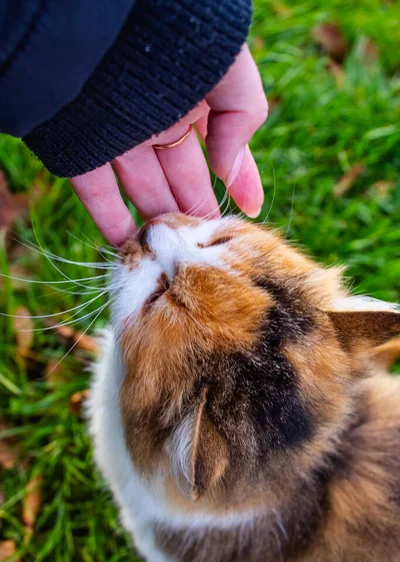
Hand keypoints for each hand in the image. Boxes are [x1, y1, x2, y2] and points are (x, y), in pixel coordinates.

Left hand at [70, 44, 267, 245]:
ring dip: (157, 223)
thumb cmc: (179, 34)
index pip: (221, 149)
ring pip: (141, 189)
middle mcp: (158, 118)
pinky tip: (126, 247)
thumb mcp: (230, 72)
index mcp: (194, 99)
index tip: (251, 211)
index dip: (238, 179)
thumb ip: (242, 119)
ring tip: (172, 256)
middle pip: (180, 177)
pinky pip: (96, 190)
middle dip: (195, 211)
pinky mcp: (80, 145)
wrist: (103, 16)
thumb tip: (229, 173)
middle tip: (207, 250)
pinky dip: (110, 220)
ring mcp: (118, 134)